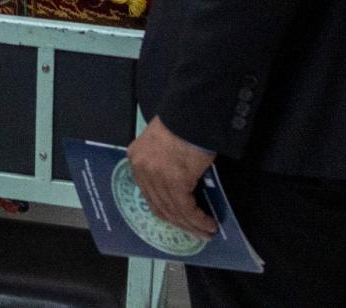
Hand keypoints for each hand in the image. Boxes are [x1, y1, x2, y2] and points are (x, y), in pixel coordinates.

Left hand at [127, 116, 217, 237]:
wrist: (192, 114)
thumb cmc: (183, 124)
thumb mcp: (163, 142)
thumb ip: (163, 162)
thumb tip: (179, 186)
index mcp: (136, 157)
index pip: (148, 193)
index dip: (165, 210)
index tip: (179, 220)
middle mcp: (141, 169)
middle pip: (160, 205)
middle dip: (180, 222)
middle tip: (197, 232)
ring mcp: (156, 177)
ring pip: (173, 210)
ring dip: (192, 225)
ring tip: (206, 232)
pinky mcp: (174, 182)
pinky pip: (186, 209)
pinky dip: (198, 220)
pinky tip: (208, 224)